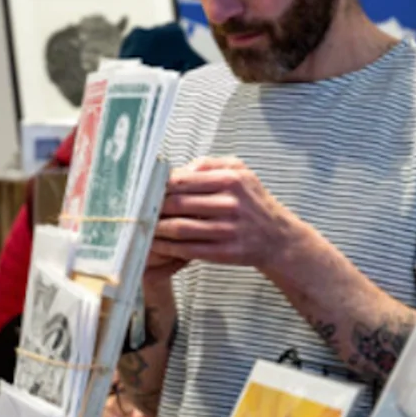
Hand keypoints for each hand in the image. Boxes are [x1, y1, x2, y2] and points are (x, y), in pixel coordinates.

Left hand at [153, 156, 303, 273]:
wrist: (279, 238)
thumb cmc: (252, 203)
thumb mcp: (240, 173)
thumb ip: (208, 165)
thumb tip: (175, 169)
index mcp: (231, 179)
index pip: (181, 180)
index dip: (157, 187)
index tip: (142, 191)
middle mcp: (231, 203)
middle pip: (176, 204)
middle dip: (152, 209)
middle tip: (137, 211)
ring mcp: (228, 229)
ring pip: (178, 228)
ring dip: (155, 230)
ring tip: (142, 228)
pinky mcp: (225, 251)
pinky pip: (187, 249)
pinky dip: (167, 248)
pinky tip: (156, 245)